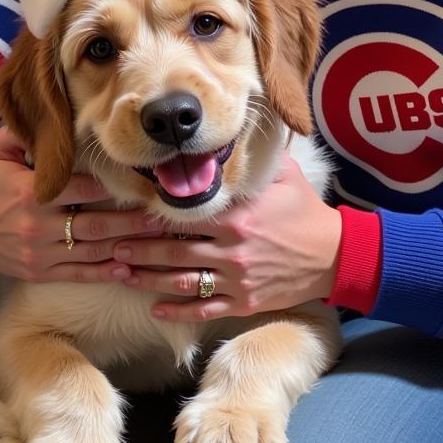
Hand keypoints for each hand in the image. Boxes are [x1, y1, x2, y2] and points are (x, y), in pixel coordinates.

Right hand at [0, 127, 161, 282]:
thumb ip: (24, 134)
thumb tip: (52, 113)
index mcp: (29, 193)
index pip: (81, 188)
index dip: (112, 185)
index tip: (140, 180)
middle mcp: (38, 226)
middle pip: (95, 222)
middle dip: (130, 219)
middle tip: (160, 212)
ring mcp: (40, 254)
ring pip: (92, 250)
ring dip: (126, 246)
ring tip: (156, 240)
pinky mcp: (40, 273)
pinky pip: (78, 274)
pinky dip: (104, 273)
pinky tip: (128, 268)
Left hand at [112, 152, 341, 321]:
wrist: (336, 256)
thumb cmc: (305, 210)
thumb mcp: (282, 175)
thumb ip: (251, 157)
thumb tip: (228, 130)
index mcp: (236, 215)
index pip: (181, 216)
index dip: (147, 217)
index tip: (119, 214)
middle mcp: (232, 248)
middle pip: (172, 249)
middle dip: (135, 248)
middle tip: (106, 245)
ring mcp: (238, 279)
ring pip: (182, 281)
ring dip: (148, 279)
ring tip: (119, 273)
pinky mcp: (246, 302)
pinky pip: (205, 310)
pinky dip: (178, 312)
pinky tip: (154, 310)